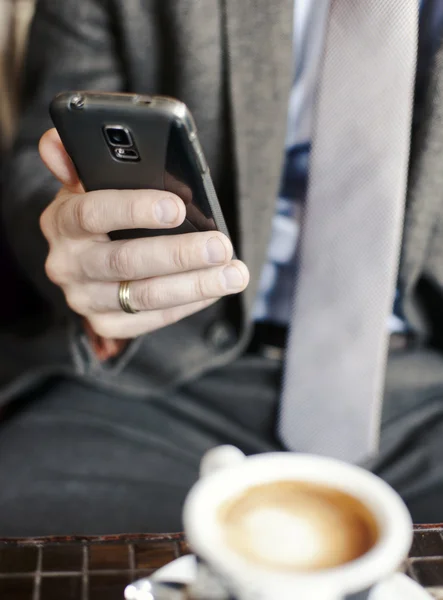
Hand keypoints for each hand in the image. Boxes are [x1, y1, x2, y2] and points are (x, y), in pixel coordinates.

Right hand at [38, 129, 248, 338]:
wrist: (84, 261)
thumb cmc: (98, 212)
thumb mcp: (86, 184)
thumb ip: (77, 159)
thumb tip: (56, 144)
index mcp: (62, 222)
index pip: (92, 213)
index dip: (133, 209)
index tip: (176, 207)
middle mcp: (67, 265)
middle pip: (125, 261)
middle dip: (179, 254)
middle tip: (221, 246)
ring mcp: (85, 299)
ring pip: (145, 295)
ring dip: (195, 285)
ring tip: (234, 273)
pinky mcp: (107, 324)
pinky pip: (153, 318)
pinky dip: (190, 304)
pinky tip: (216, 288)